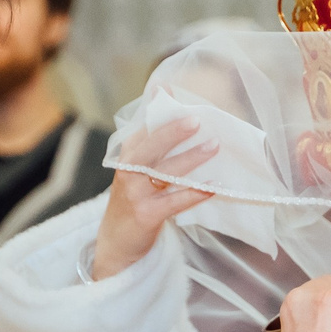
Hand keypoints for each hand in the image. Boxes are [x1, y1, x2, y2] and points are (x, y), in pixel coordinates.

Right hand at [94, 118, 217, 278]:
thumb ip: (152, 142)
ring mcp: (136, 193)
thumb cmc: (134, 200)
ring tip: (214, 146)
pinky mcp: (147, 215)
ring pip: (165, 172)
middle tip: (197, 119)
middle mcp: (128, 171)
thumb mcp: (137, 170)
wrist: (116, 243)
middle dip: (173, 131)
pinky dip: (195, 193)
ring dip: (191, 158)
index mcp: (127, 156)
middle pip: (150, 147)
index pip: (143, 128)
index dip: (156, 109)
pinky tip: (214, 187)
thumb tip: (167, 104)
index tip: (169, 89)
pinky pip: (174, 201)